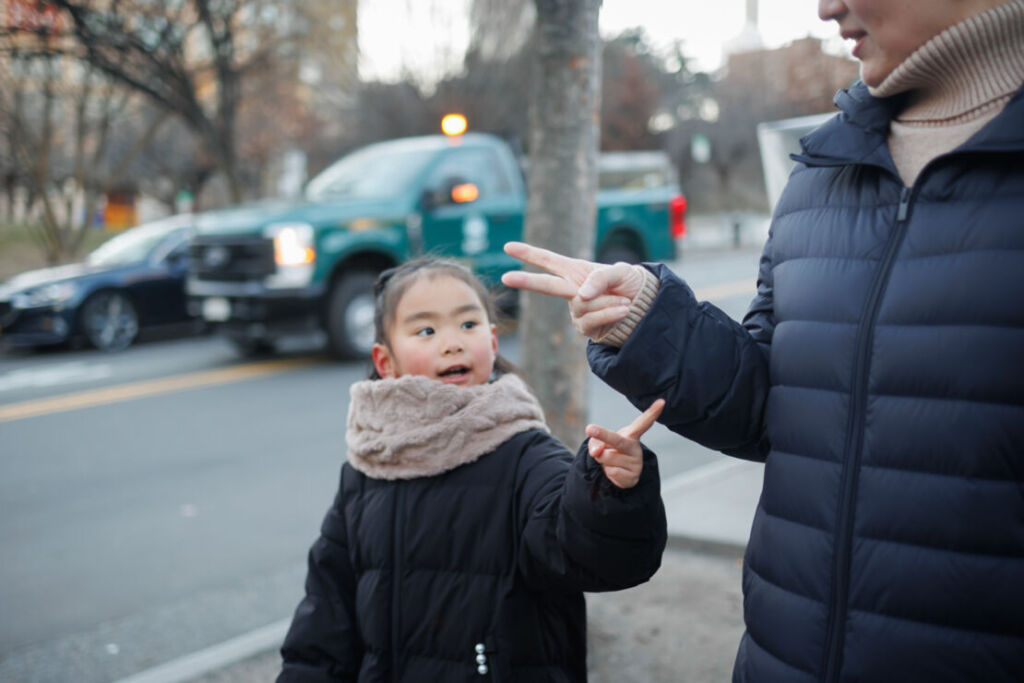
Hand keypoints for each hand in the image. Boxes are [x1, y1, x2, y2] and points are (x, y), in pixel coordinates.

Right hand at [501, 241, 646, 339]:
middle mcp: (571, 290)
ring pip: (583, 305)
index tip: (507, 247)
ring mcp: (576, 311)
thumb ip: (599, 278)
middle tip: (506, 277)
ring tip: (624, 300)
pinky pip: (592, 319)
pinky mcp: (585, 328)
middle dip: (526, 281)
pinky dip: (611, 312)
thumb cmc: (628, 283)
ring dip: (608, 302)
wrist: (643, 308)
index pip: (548, 260)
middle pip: (546, 286)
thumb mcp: (619, 272)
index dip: (528, 253)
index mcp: (575, 271)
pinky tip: (623, 309)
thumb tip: (580, 296)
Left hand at [585, 398, 664, 488]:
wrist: (618, 474)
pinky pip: (612, 472)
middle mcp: (636, 447)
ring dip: (601, 459)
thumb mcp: (599, 442)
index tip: (661, 401)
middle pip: (618, 440)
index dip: (652, 412)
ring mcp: (636, 462)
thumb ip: (595, 442)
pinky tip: (614, 471)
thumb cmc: (609, 451)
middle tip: (590, 428)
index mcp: (631, 434)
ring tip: (608, 460)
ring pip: (607, 457)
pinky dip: (606, 471)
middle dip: (603, 435)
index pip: (643, 422)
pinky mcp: (633, 476)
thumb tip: (597, 452)